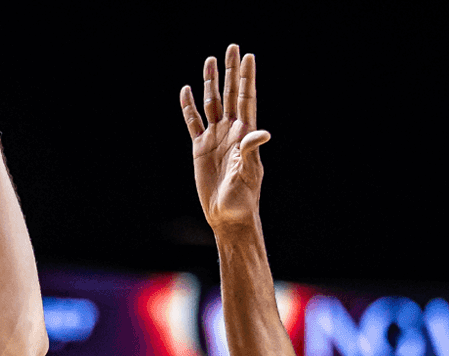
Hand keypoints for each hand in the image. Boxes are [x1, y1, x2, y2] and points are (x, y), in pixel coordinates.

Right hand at [181, 45, 269, 232]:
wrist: (227, 214)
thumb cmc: (243, 197)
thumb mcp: (249, 172)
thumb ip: (251, 150)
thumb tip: (263, 132)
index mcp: (244, 134)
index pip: (246, 98)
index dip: (246, 78)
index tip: (248, 56)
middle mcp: (230, 131)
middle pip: (230, 94)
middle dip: (230, 71)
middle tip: (232, 47)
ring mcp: (215, 138)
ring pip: (211, 103)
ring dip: (210, 83)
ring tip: (209, 61)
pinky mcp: (200, 148)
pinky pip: (193, 122)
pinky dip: (188, 107)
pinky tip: (186, 90)